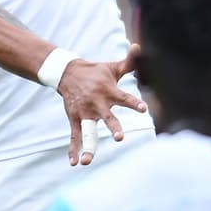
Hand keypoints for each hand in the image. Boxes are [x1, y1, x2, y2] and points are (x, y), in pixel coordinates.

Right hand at [59, 45, 147, 165]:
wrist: (66, 73)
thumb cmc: (95, 72)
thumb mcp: (112, 68)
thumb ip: (128, 63)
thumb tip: (139, 47)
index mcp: (109, 91)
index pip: (124, 98)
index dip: (134, 103)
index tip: (144, 109)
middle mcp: (97, 103)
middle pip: (107, 117)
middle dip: (113, 127)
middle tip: (119, 137)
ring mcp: (85, 113)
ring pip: (88, 131)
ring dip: (88, 146)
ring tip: (87, 161)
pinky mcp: (75, 118)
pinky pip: (75, 136)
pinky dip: (73, 149)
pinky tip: (74, 163)